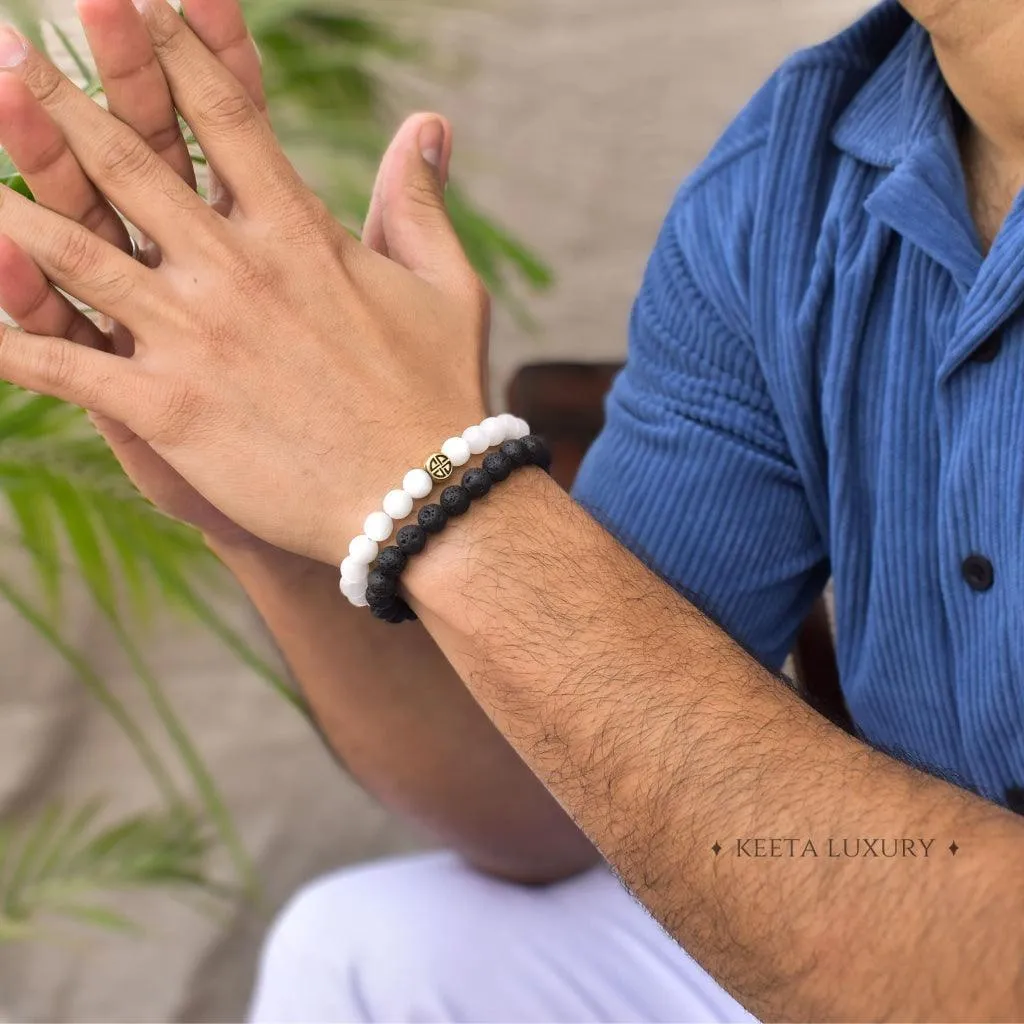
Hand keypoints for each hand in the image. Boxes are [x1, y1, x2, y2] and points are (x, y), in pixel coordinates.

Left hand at [0, 0, 487, 564]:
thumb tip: (428, 125)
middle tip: (4, 44)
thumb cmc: (440, 394)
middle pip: (129, 163)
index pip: (226, 119)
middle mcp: (235, 270)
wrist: (421, 498)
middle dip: (62, 97)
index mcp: (300, 234)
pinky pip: (65, 367)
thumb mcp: (447, 287)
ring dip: (5, 204)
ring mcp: (195, 337)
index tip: (138, 5)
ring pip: (74, 253)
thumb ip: (420, 202)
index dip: (177, 52)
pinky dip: (7, 344)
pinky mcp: (170, 408)